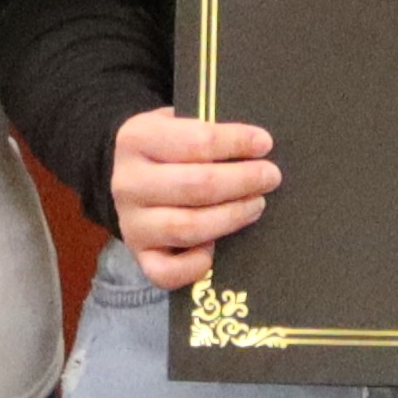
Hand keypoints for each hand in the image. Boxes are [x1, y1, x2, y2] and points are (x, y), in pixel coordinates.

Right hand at [109, 107, 277, 288]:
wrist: (134, 179)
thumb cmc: (170, 150)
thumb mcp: (179, 124)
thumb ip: (208, 128)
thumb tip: (258, 143)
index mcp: (136, 139)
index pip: (195, 141)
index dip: (235, 143)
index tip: (264, 144)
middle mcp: (127, 183)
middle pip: (196, 185)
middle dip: (242, 181)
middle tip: (270, 177)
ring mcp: (132, 224)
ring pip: (187, 227)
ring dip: (231, 217)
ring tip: (256, 205)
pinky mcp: (139, 256)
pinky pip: (166, 273)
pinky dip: (195, 266)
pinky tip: (214, 250)